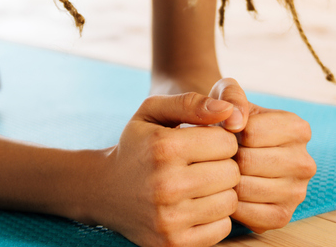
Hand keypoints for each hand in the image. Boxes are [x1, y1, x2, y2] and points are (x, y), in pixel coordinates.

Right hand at [93, 92, 241, 246]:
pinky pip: (222, 228)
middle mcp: (166, 184)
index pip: (226, 142)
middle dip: (223, 165)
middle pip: (231, 173)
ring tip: (200, 184)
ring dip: (221, 191)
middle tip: (203, 165)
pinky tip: (196, 205)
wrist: (104, 190)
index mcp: (163, 148)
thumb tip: (229, 110)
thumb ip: (191, 102)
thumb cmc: (137, 145)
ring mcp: (169, 218)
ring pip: (230, 202)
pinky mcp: (174, 243)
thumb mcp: (153, 112)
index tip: (205, 143)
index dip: (220, 140)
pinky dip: (215, 217)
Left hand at [210, 78, 316, 232]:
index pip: (251, 133)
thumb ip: (231, 96)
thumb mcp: (227, 93)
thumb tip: (236, 122)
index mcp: (299, 129)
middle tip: (223, 154)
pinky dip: (232, 204)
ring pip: (245, 189)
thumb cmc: (229, 118)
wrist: (228, 147)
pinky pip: (248, 215)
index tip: (228, 132)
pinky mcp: (283, 216)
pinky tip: (230, 190)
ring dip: (226, 181)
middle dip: (226, 158)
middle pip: (248, 162)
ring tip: (225, 170)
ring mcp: (297, 193)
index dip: (228, 132)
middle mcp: (305, 163)